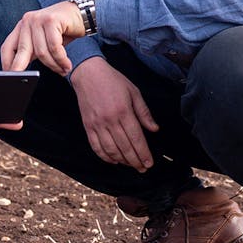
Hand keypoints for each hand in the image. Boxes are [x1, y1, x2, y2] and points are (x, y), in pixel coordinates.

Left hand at [1, 0, 85, 74]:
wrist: (81, 13)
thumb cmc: (62, 30)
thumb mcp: (43, 41)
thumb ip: (32, 52)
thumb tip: (22, 73)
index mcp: (22, 27)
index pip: (7, 47)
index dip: (6, 63)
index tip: (9, 77)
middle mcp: (28, 21)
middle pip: (22, 50)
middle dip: (23, 69)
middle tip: (27, 82)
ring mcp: (39, 19)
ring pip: (42, 51)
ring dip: (53, 65)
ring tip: (62, 71)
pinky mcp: (51, 20)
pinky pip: (54, 46)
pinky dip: (61, 59)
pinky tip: (66, 65)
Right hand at [70, 57, 158, 171]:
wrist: (88, 74)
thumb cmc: (113, 81)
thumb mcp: (134, 92)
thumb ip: (144, 112)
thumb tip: (154, 129)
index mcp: (124, 111)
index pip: (136, 138)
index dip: (143, 153)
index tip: (149, 163)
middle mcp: (110, 120)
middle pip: (125, 147)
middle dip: (135, 161)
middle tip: (143, 168)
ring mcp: (97, 124)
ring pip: (111, 150)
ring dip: (122, 161)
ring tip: (131, 165)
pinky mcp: (88, 126)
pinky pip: (96, 147)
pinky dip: (106, 157)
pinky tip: (114, 160)